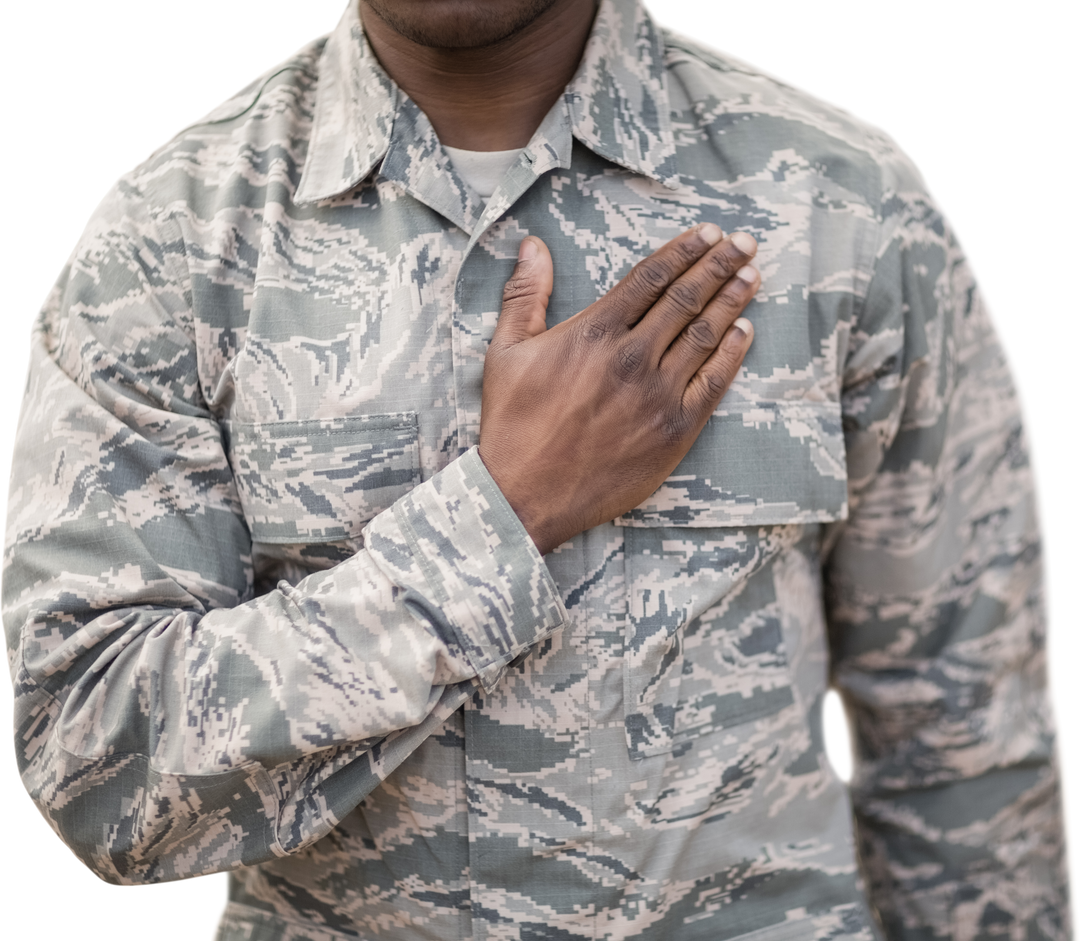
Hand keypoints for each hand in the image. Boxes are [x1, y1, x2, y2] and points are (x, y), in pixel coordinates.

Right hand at [478, 223, 758, 555]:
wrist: (526, 494)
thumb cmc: (512, 424)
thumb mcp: (506, 352)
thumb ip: (525, 295)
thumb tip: (532, 244)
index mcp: (594, 332)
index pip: (651, 277)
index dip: (685, 251)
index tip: (710, 233)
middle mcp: (632, 357)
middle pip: (686, 298)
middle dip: (720, 265)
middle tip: (745, 243)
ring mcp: (657, 394)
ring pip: (705, 335)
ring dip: (732, 300)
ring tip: (752, 275)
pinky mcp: (674, 430)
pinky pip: (714, 382)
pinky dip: (732, 354)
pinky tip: (744, 332)